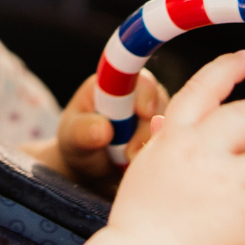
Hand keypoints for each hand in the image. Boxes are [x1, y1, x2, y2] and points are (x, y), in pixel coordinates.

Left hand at [47, 70, 167, 184]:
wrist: (89, 166)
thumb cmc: (78, 142)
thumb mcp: (72, 137)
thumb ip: (83, 131)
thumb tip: (102, 129)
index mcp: (114, 82)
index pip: (136, 78)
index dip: (145, 92)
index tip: (144, 113)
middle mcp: (139, 94)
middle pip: (159, 103)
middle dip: (147, 130)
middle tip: (129, 154)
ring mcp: (155, 114)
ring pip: (168, 125)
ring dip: (151, 145)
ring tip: (128, 162)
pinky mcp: (163, 134)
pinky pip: (172, 142)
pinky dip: (159, 155)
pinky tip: (141, 165)